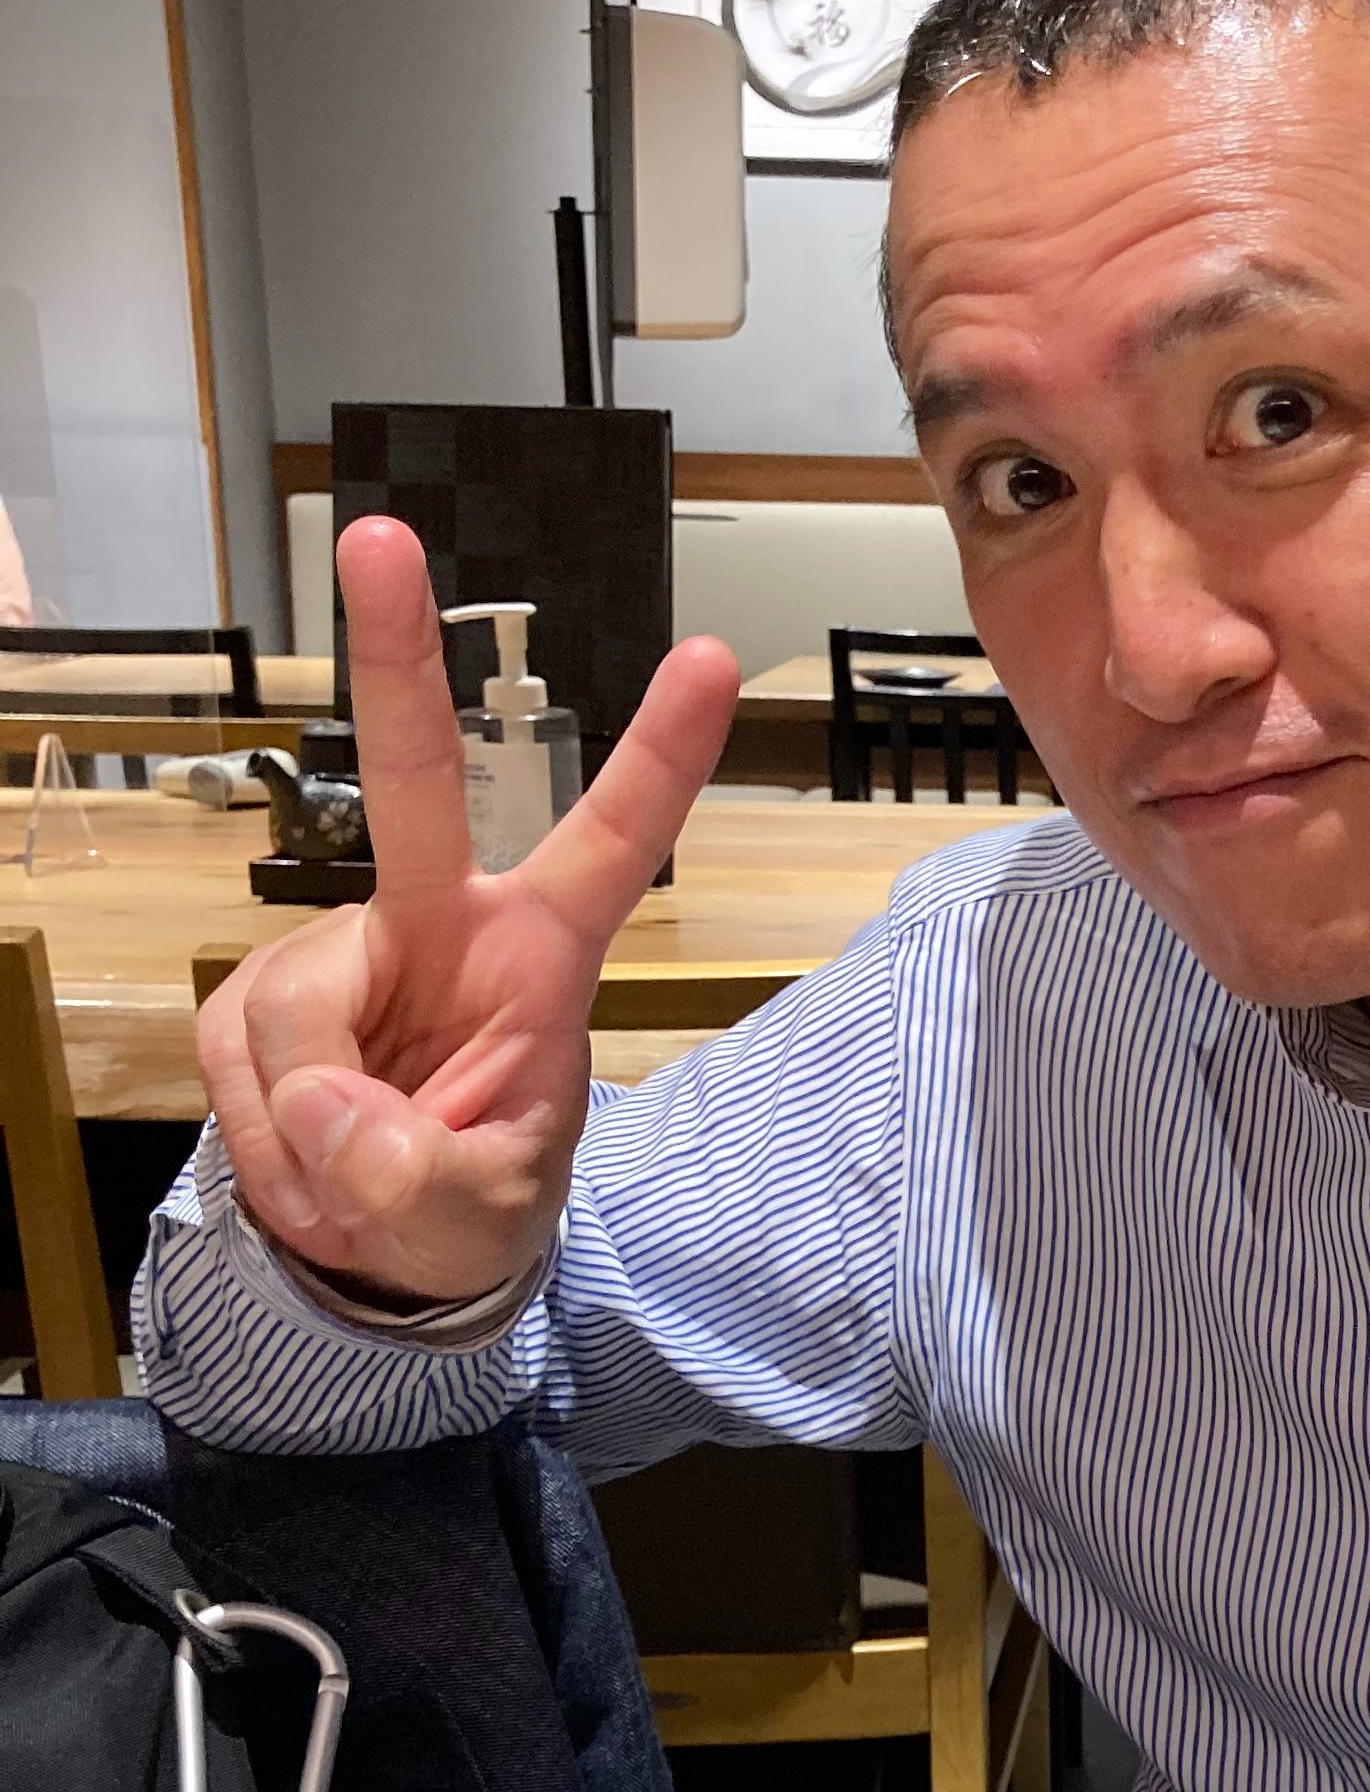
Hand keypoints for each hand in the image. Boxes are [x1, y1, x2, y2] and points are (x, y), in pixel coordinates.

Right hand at [196, 515, 738, 1302]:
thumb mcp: (480, 1217)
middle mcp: (438, 924)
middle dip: (391, 656)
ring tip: (357, 1174)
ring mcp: (341, 952)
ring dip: (309, 1129)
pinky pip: (239, 1068)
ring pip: (292, 1019)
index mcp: (539, 956)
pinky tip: (310, 1159)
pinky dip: (267, 1142)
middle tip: (380, 541)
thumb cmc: (473, 1204)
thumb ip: (425, 1179)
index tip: (709, 659)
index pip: (611, 843)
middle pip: (415, 782)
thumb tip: (346, 1125)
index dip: (662, 758)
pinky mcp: (259, 997)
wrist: (386, 1251)